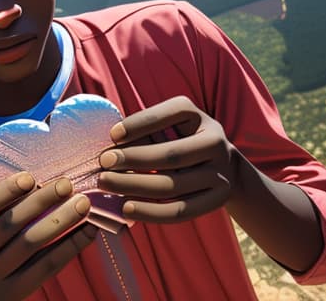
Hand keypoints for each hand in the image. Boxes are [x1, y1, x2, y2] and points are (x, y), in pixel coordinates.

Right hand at [0, 173, 96, 300]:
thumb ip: (0, 204)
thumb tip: (42, 175)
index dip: (3, 191)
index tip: (30, 177)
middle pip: (7, 225)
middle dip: (40, 201)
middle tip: (66, 184)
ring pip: (29, 244)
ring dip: (60, 220)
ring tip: (82, 203)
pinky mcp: (12, 296)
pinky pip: (46, 267)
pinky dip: (70, 246)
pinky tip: (88, 230)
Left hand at [98, 96, 238, 222]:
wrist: (220, 164)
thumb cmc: (178, 138)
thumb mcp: (167, 125)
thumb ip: (144, 129)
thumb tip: (112, 144)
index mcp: (197, 116)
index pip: (170, 114)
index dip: (140, 123)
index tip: (113, 134)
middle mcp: (215, 142)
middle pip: (171, 155)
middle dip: (134, 158)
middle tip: (104, 162)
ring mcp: (220, 173)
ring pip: (173, 185)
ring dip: (135, 185)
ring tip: (107, 183)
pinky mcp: (218, 199)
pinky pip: (181, 211)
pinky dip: (151, 212)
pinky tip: (126, 207)